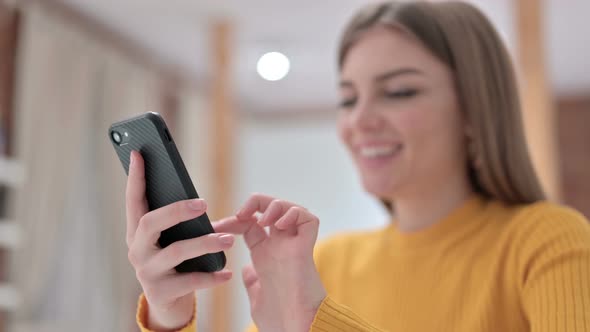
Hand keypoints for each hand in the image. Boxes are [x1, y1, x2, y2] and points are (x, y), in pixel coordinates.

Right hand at [126, 151, 234, 330]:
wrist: (169, 304)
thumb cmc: (175, 263)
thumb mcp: (174, 240)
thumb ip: (186, 221)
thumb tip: (210, 204)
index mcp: (137, 232)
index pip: (133, 201)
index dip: (135, 177)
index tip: (138, 153)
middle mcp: (137, 250)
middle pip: (151, 222)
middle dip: (176, 210)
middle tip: (202, 203)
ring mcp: (147, 272)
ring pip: (176, 251)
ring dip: (205, 243)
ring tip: (229, 240)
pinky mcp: (161, 292)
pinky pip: (190, 281)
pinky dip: (211, 277)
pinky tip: (227, 273)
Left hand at [215, 194, 325, 331]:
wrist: (296, 329)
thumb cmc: (280, 320)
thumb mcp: (257, 298)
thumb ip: (252, 281)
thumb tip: (245, 269)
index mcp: (266, 257)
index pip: (251, 225)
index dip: (235, 220)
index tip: (215, 226)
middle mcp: (281, 247)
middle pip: (271, 209)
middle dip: (256, 203)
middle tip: (241, 213)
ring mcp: (294, 246)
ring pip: (290, 208)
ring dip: (273, 206)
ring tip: (262, 220)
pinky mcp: (307, 248)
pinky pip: (308, 219)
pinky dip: (294, 214)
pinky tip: (279, 224)